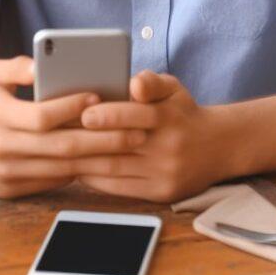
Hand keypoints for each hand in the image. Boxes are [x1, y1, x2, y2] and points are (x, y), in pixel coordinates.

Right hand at [0, 56, 148, 199]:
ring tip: (129, 147)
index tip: (99, 97)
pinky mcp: (10, 190)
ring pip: (61, 169)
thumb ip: (17, 66)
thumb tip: (42, 64)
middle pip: (60, 147)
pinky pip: (52, 182)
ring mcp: (4, 174)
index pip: (42, 116)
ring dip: (99, 160)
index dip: (71, 107)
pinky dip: (80, 172)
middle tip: (136, 130)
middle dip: (102, 140)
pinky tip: (105, 161)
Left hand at [72, 70, 227, 202]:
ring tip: (60, 151)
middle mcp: (169, 146)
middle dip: (87, 139)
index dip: (107, 114)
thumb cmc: (183, 112)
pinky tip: (79, 168)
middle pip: (120, 144)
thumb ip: (152, 81)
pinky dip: (96, 179)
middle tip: (58, 133)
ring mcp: (165, 172)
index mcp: (170, 115)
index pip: (136, 114)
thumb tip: (134, 84)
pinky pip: (121, 187)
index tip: (82, 113)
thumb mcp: (174, 88)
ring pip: (116, 168)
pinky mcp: (161, 193)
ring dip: (84, 161)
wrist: (217, 146)